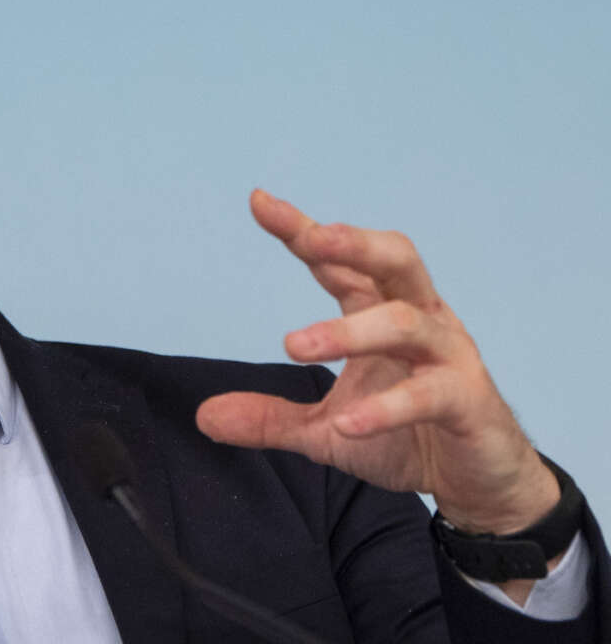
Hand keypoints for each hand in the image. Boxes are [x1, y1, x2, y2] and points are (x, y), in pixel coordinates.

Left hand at [196, 190, 558, 539]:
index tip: (259, 202)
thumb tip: (205, 416)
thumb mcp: (325, 432)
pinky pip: (429, 394)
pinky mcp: (469, 401)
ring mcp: (448, 357)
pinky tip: (349, 423)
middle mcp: (420, 320)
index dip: (304, 231)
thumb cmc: (405, 436)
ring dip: (350, 331)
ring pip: (407, 321)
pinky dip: (387, 406)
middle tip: (309, 240)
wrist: (477, 480)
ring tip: (295, 345)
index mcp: (381, 311)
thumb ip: (270, 419)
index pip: (341, 263)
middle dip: (353, 243)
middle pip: (394, 260)